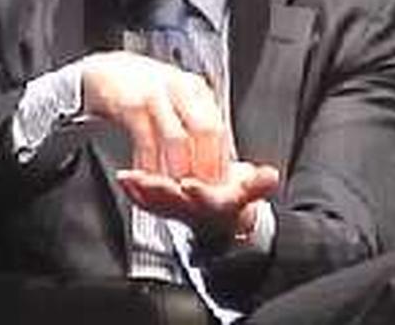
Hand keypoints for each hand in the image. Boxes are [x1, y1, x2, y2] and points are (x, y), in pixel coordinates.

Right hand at [81, 50, 226, 181]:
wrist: (105, 72)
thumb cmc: (142, 91)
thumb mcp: (174, 101)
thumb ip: (193, 126)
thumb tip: (213, 162)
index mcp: (195, 90)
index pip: (219, 127)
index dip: (220, 160)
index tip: (217, 185)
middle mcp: (180, 88)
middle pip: (204, 130)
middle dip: (204, 166)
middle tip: (199, 190)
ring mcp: (156, 94)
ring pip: (176, 139)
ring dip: (178, 169)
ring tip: (175, 189)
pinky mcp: (131, 104)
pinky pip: (146, 141)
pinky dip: (149, 164)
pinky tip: (147, 176)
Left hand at [116, 161, 280, 242]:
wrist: (224, 218)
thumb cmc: (236, 196)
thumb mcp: (254, 187)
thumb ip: (261, 183)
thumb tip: (270, 176)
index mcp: (218, 205)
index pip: (210, 202)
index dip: (200, 194)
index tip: (190, 184)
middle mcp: (195, 210)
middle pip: (176, 203)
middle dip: (160, 191)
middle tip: (145, 179)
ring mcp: (177, 210)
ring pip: (157, 204)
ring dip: (142, 191)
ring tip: (129, 177)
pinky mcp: (163, 206)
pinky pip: (146, 202)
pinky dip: (134, 191)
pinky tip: (124, 179)